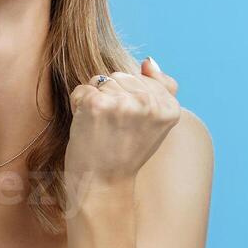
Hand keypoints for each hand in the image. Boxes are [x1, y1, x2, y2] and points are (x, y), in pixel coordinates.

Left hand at [63, 57, 182, 199]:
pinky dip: (78, 106)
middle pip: (120, 76)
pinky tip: (87, 127)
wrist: (102, 185)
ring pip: (101, 80)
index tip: (129, 126)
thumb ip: (160, 89)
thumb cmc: (124, 153)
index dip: (129, 100)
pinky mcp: (97, 104)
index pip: (141, 78)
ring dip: (94, 101)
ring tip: (101, 128)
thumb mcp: (153, 124)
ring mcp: (124, 103)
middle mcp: (150, 104)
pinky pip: (82, 89)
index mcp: (169, 107)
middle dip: (111, 97)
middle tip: (113, 129)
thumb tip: (148, 62)